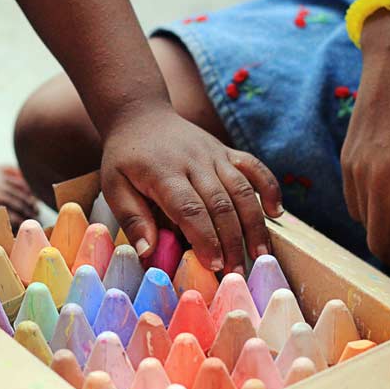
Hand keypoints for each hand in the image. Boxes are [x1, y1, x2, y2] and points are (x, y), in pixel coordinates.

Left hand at [100, 106, 282, 272]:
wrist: (140, 116)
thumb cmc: (125, 158)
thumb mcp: (114, 185)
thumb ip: (132, 217)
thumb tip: (148, 251)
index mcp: (164, 172)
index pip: (190, 209)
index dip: (205, 238)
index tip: (214, 265)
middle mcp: (193, 162)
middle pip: (220, 204)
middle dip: (232, 241)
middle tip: (237, 272)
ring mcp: (213, 154)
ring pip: (241, 189)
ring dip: (254, 223)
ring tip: (260, 254)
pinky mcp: (226, 151)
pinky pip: (254, 167)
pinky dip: (268, 187)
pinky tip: (276, 212)